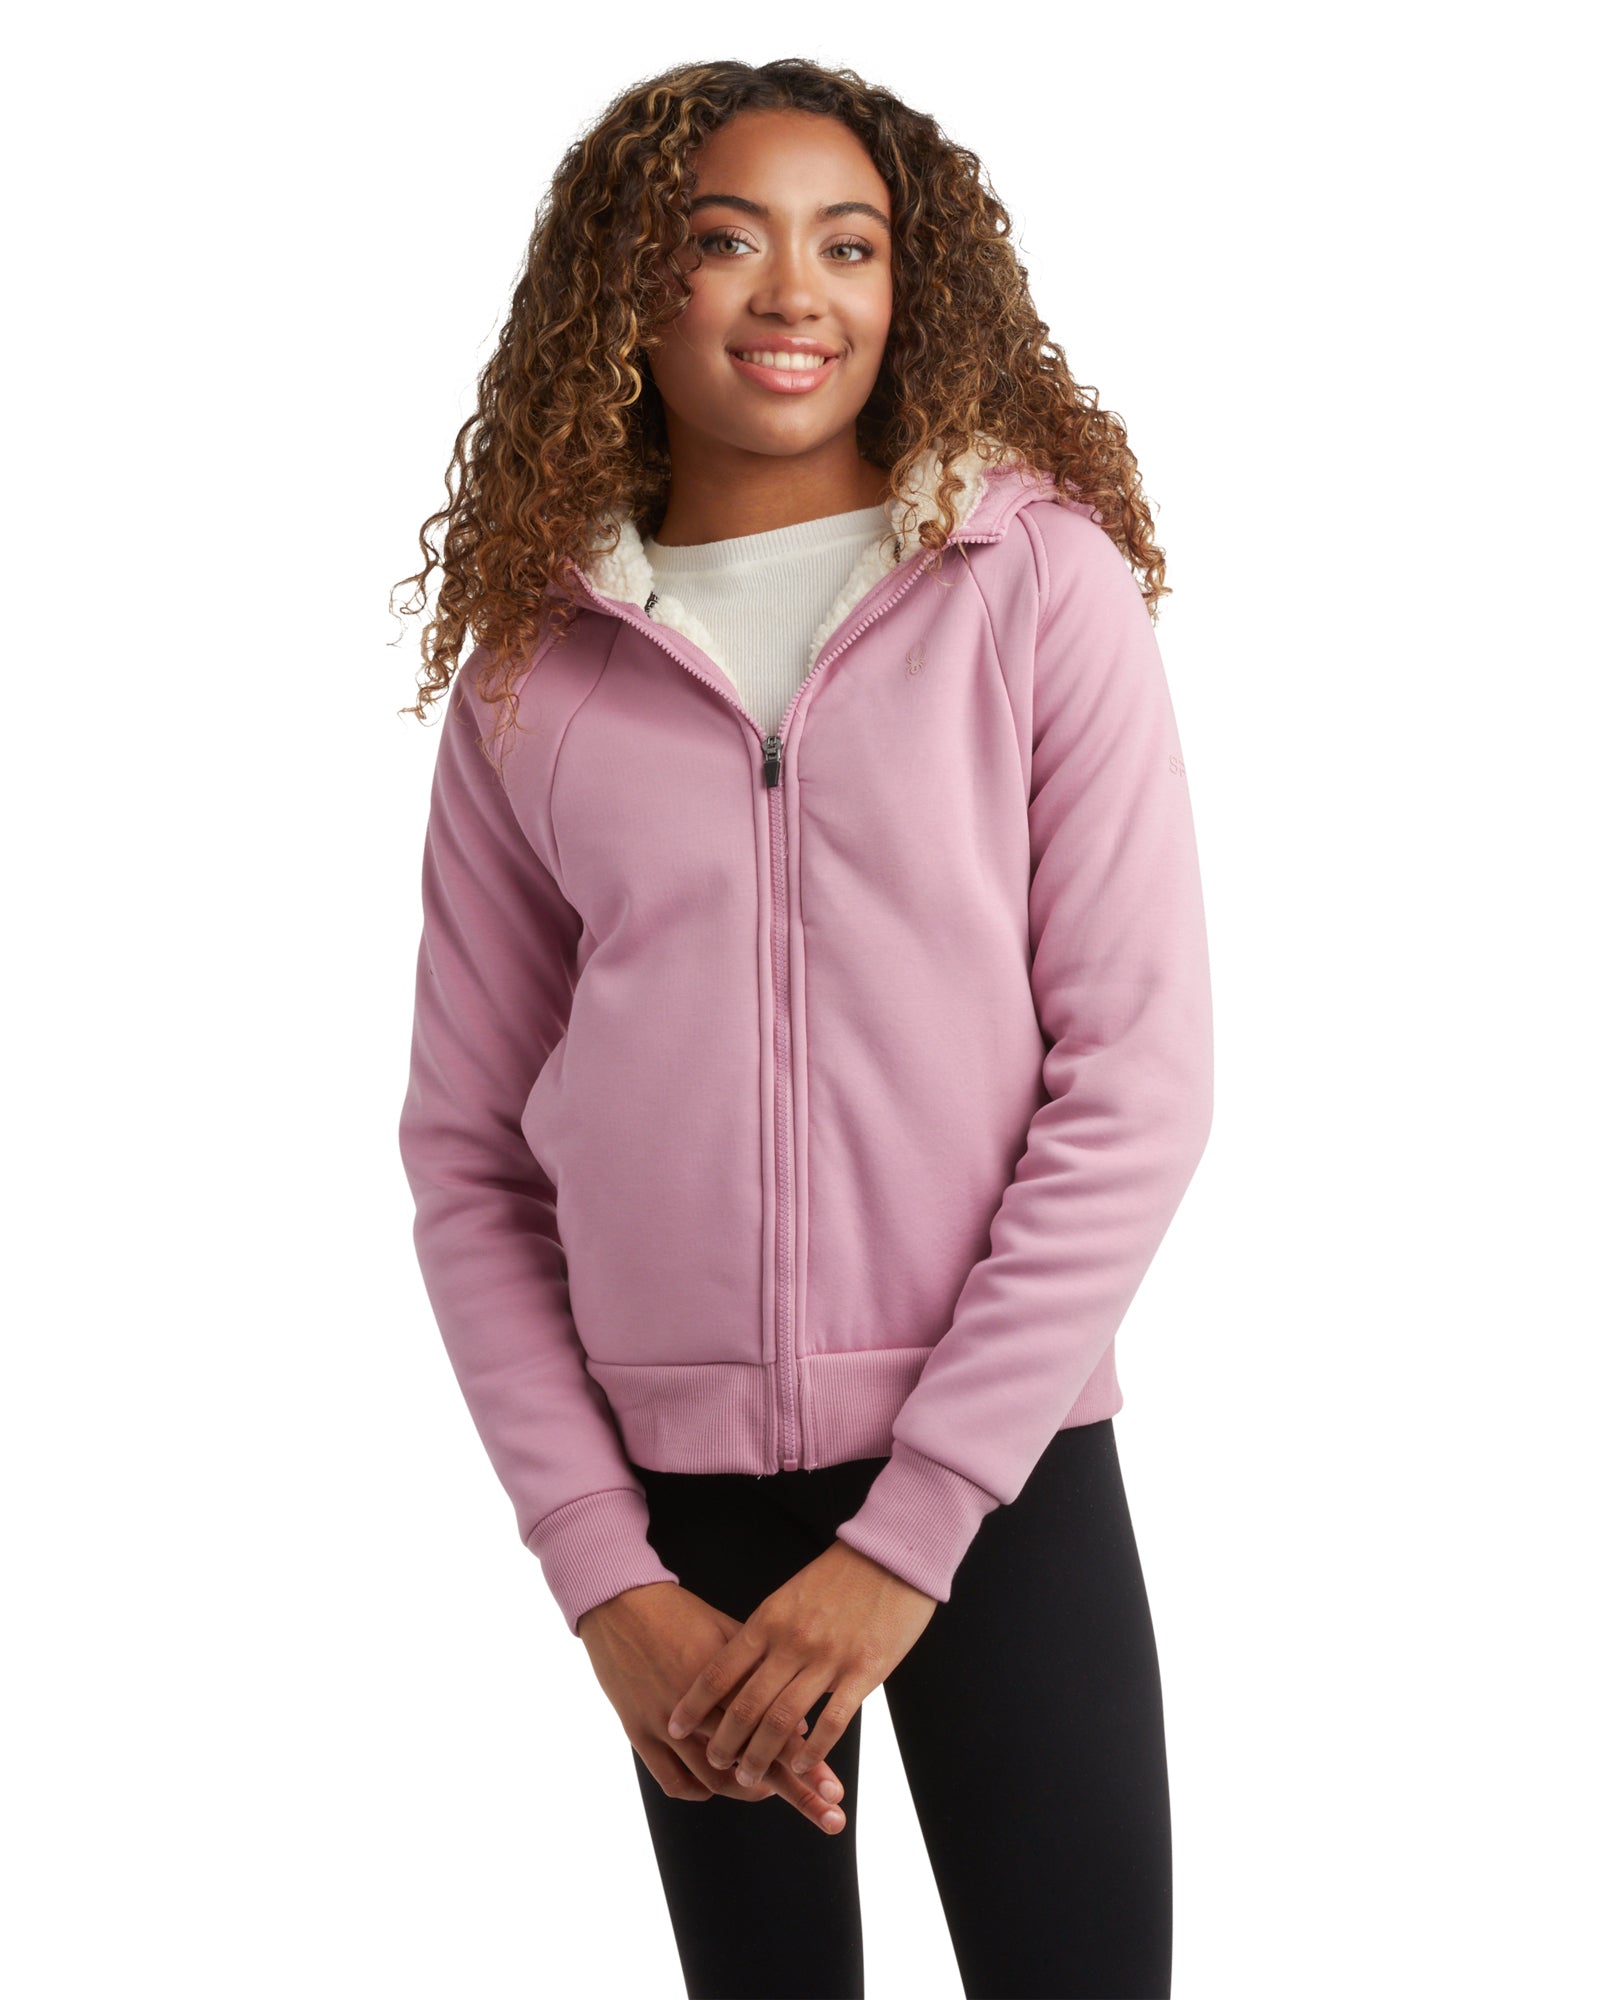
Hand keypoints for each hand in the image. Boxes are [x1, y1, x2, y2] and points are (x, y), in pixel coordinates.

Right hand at [577, 1580, 850, 1834]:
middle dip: (795, 1792)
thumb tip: (799, 1721)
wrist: (620, 1602)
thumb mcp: (729, 1633)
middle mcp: (698, 1708)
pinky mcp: (638, 1732)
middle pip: (753, 1762)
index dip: (808, 1761)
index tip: (835, 1787)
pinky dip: (699, 1791)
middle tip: (829, 1815)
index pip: (776, 1729)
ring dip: (747, 1792)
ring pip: (714, 1778)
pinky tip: (719, 1787)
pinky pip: (672, 1781)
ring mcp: (665, 1725)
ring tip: (770, 1794)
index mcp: (726, 1679)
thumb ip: (762, 1675)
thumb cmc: (681, 1613)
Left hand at [665, 1541, 937, 1789]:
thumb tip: (739, 1671)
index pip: (720, 1670)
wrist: (890, 1555)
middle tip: (714, 1762)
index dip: (694, 1704)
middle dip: (725, 1741)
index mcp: (770, 1620)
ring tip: (749, 1777)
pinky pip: (833, 1721)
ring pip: (784, 1720)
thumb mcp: (789, 1597)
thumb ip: (766, 1633)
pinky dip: (812, 1749)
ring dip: (761, 1754)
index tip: (674, 1727)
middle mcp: (792, 1641)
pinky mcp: (864, 1671)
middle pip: (746, 1704)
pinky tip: (800, 1764)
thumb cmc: (838, 1575)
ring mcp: (828, 1658)